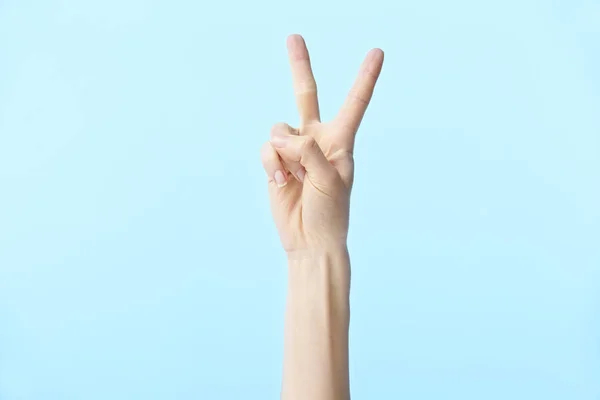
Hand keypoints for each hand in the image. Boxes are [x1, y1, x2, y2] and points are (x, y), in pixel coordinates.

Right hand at [261, 34, 383, 254]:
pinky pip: (267, 149)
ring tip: (293, 178)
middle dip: (299, 66)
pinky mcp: (275, 162)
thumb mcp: (329, 179)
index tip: (378, 52)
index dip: (365, 77)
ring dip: (283, 153)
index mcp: (341, 141)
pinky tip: (281, 182)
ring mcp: (293, 150)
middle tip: (294, 37)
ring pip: (279, 130)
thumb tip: (281, 138)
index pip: (354, 102)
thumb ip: (308, 150)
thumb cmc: (330, 212)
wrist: (309, 240)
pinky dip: (271, 165)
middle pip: (305, 94)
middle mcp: (316, 139)